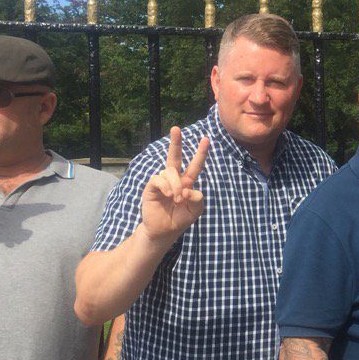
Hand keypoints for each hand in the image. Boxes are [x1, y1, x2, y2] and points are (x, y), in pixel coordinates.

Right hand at [141, 126, 209, 244]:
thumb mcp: (195, 210)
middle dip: (176, 142)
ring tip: (177, 198)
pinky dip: (166, 186)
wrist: (164, 231)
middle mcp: (174, 178)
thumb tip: (188, 189)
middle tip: (176, 128)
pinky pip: (158, 179)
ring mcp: (162, 182)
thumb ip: (197, 198)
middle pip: (175, 156)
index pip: (195, 165)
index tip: (206, 139)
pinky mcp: (152, 187)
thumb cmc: (180, 218)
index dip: (200, 153)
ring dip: (176, 184)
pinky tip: (168, 195)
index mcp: (187, 181)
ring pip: (170, 171)